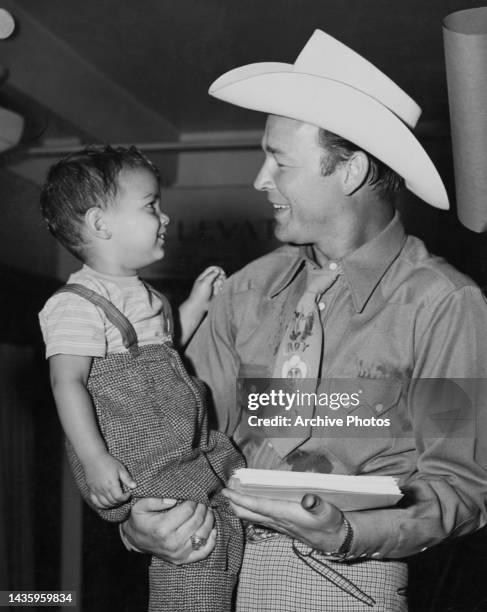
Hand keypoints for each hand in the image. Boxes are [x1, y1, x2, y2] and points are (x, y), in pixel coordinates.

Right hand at [83, 452, 136, 508]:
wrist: (93, 458)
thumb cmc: (108, 462)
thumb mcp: (120, 468)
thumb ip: (127, 478)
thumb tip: (135, 486)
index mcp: (111, 484)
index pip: (119, 498)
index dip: (125, 498)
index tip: (129, 493)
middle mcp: (103, 489)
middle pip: (112, 502)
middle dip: (120, 501)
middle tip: (124, 496)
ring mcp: (96, 491)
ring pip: (104, 504)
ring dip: (112, 505)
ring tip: (117, 500)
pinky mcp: (91, 490)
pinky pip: (95, 502)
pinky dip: (101, 505)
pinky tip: (107, 503)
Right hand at [122, 498, 216, 563]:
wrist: (136, 540)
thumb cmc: (140, 520)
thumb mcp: (140, 506)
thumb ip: (155, 500)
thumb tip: (174, 499)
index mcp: (162, 528)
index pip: (188, 510)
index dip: (194, 500)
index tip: (194, 494)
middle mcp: (172, 542)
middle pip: (197, 520)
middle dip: (203, 507)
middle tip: (202, 500)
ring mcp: (179, 553)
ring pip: (204, 533)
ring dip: (209, 519)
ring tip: (207, 510)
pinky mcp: (183, 559)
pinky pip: (204, 552)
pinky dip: (212, 540)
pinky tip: (213, 529)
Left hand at [187, 266, 225, 312]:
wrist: (199, 305)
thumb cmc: (200, 293)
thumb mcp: (205, 282)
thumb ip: (211, 275)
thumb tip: (217, 270)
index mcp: (204, 277)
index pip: (212, 269)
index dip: (218, 269)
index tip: (223, 273)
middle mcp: (208, 280)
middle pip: (218, 274)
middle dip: (221, 277)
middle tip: (220, 282)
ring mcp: (212, 286)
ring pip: (220, 281)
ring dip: (221, 284)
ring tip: (219, 288)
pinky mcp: (215, 292)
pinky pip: (221, 288)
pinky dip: (221, 289)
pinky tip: (219, 292)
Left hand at [222, 488, 345, 550]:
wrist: (336, 541)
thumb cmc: (331, 524)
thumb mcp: (327, 512)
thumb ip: (316, 504)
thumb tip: (307, 498)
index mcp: (285, 514)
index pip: (256, 506)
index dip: (240, 498)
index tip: (226, 491)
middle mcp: (277, 520)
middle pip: (248, 513)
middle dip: (234, 502)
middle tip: (225, 489)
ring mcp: (277, 524)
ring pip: (252, 517)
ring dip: (240, 506)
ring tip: (233, 493)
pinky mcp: (281, 525)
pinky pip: (259, 518)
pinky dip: (249, 509)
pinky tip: (249, 503)